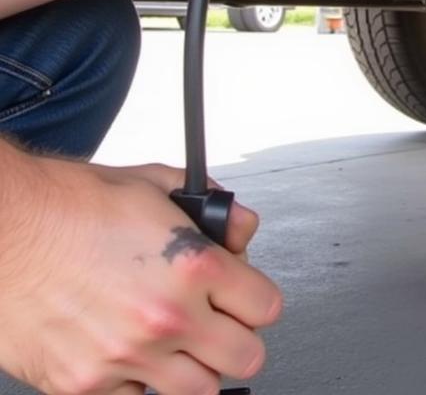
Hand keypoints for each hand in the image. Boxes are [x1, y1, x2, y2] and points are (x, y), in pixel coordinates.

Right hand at [0, 150, 279, 394]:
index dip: (258, 298)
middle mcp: (166, 318)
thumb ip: (215, 210)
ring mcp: (126, 357)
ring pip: (199, 391)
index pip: (266, 307)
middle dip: (238, 338)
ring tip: (179, 342)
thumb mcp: (160, 184)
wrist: (7, 229)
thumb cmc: (75, 204)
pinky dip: (140, 383)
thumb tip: (243, 230)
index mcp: (194, 266)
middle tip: (220, 323)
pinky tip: (131, 351)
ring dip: (196, 368)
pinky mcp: (84, 385)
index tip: (247, 297)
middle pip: (246, 358)